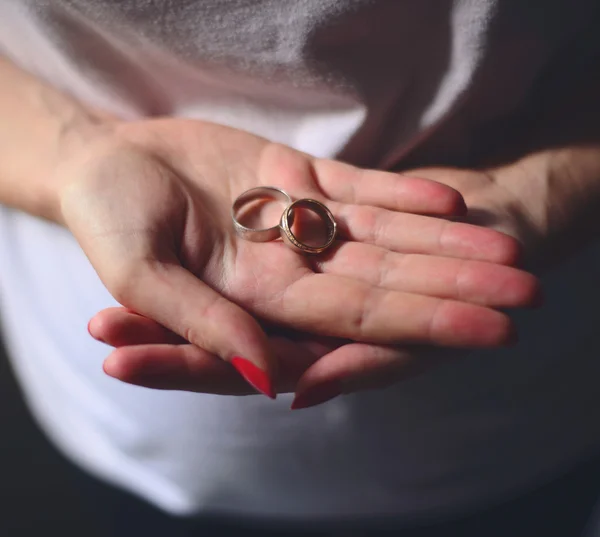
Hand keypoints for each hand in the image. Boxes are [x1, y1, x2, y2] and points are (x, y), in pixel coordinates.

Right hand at [86, 162, 541, 406]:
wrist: (103, 162)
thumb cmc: (106, 218)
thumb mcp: (138, 273)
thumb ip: (203, 323)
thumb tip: (268, 378)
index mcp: (256, 301)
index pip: (354, 319)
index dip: (423, 323)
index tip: (489, 329)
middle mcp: (288, 268)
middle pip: (387, 281)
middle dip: (457, 286)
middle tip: (528, 290)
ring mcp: (296, 223)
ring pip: (384, 235)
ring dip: (446, 242)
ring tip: (509, 247)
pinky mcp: (295, 179)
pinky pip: (359, 190)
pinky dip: (403, 194)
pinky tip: (452, 204)